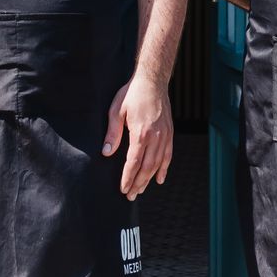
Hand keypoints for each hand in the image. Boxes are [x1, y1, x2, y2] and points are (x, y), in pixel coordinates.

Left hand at [104, 71, 173, 198]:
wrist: (153, 81)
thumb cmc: (132, 94)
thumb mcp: (116, 111)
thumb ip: (112, 133)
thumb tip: (107, 152)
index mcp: (141, 133)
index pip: (133, 162)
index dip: (128, 178)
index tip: (123, 189)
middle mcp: (155, 137)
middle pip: (147, 167)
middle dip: (138, 183)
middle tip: (130, 196)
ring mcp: (165, 135)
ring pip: (158, 164)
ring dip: (149, 179)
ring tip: (140, 190)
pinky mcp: (170, 133)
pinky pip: (168, 155)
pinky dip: (164, 169)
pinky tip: (159, 179)